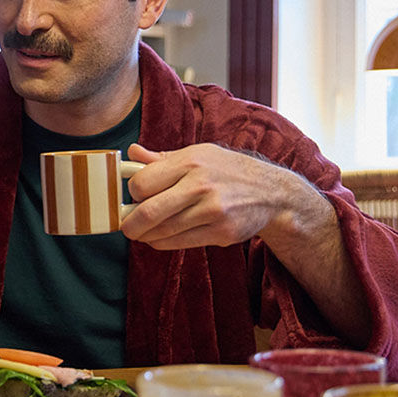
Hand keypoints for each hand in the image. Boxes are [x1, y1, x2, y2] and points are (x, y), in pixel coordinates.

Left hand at [120, 143, 321, 249]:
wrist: (271, 192)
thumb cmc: (226, 171)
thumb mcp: (198, 155)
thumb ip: (162, 158)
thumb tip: (132, 153)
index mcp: (190, 161)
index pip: (142, 183)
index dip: (132, 194)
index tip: (134, 197)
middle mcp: (201, 185)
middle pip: (149, 212)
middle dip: (130, 224)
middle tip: (126, 226)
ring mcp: (212, 211)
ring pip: (162, 232)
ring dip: (145, 235)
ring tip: (142, 232)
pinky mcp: (221, 233)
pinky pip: (179, 243)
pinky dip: (162, 243)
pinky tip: (159, 238)